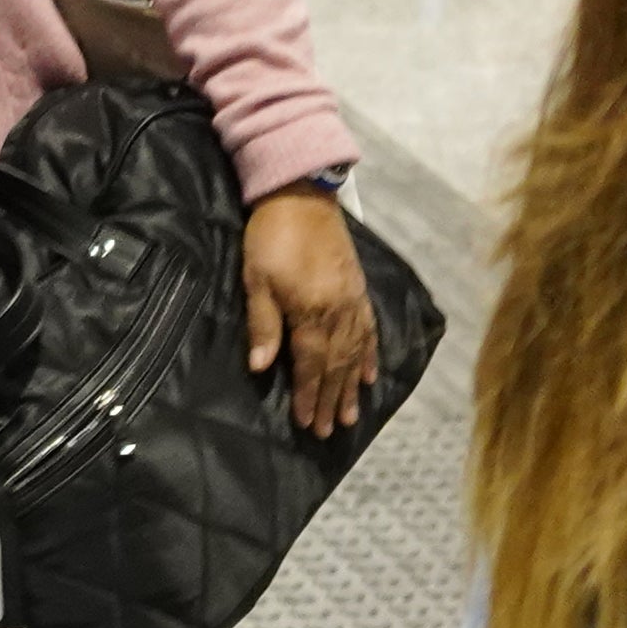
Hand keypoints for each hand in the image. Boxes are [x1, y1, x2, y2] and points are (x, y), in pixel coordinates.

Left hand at [243, 189, 381, 438]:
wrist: (302, 196)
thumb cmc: (271, 238)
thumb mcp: (256, 280)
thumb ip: (263, 324)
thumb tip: (262, 367)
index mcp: (312, 313)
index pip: (310, 364)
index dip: (308, 395)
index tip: (305, 422)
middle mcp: (338, 313)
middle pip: (335, 365)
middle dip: (331, 400)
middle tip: (328, 431)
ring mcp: (353, 301)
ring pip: (355, 353)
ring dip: (351, 386)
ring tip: (351, 415)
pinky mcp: (359, 289)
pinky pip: (368, 329)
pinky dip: (369, 355)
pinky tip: (369, 374)